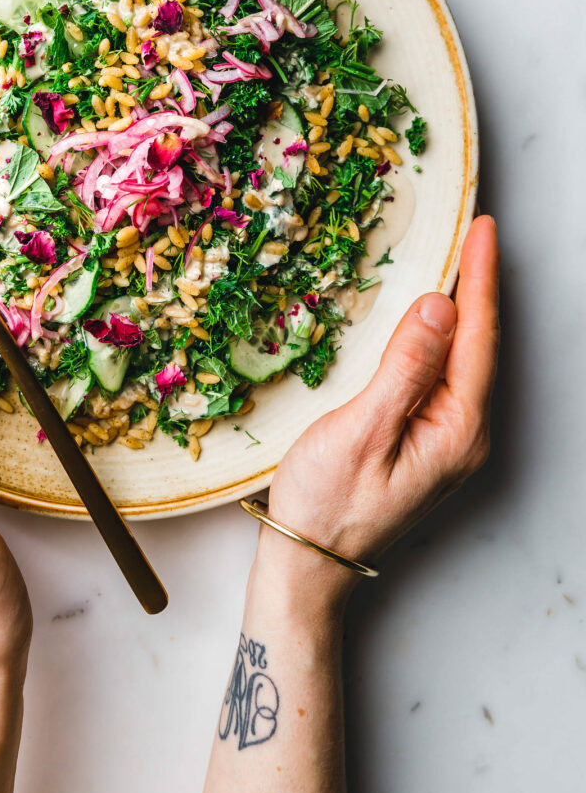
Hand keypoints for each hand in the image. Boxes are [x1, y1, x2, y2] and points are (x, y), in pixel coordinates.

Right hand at [262, 215, 498, 592]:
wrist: (308, 564)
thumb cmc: (325, 504)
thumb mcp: (361, 430)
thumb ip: (404, 367)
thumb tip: (439, 307)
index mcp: (456, 430)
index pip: (477, 337)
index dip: (479, 278)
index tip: (483, 228)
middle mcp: (464, 434)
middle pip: (479, 344)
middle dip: (480, 284)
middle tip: (476, 230)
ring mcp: (447, 440)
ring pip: (463, 358)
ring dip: (463, 306)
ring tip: (462, 259)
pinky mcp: (425, 441)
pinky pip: (444, 375)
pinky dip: (442, 336)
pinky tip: (431, 318)